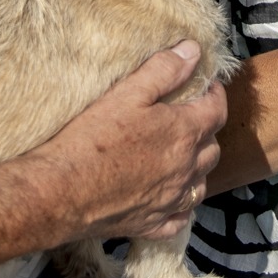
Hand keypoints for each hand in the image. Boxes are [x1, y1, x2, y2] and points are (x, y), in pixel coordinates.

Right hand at [35, 42, 226, 241]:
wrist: (60, 193)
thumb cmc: (91, 141)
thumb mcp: (126, 94)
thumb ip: (163, 70)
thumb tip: (192, 51)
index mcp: (183, 134)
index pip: (217, 110)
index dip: (215, 95)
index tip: (207, 88)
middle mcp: (186, 169)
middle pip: (212, 148)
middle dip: (206, 130)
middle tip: (190, 118)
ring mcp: (171, 201)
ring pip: (201, 184)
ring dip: (197, 168)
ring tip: (182, 156)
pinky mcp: (153, 225)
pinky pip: (180, 217)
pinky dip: (180, 206)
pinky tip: (169, 197)